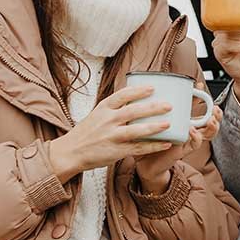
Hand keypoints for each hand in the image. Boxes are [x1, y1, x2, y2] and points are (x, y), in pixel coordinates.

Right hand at [48, 85, 173, 182]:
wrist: (70, 152)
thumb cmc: (86, 133)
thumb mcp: (97, 114)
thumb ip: (114, 108)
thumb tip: (135, 99)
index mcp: (103, 108)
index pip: (123, 95)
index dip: (139, 91)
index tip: (153, 88)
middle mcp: (108, 120)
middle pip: (133, 111)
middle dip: (152, 107)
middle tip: (169, 105)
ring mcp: (112, 136)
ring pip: (136, 130)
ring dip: (154, 127)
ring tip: (168, 123)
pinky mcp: (116, 151)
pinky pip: (138, 148)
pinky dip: (153, 146)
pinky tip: (165, 144)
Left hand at [134, 87, 222, 193]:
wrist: (144, 161)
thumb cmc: (148, 138)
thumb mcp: (151, 119)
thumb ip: (153, 106)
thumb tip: (146, 84)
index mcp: (184, 119)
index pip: (197, 106)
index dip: (201, 96)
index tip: (200, 85)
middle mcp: (189, 129)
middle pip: (210, 121)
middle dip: (216, 114)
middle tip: (215, 108)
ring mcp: (188, 139)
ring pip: (207, 133)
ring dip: (212, 126)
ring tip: (211, 120)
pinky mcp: (184, 149)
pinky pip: (195, 144)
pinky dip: (196, 137)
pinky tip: (193, 131)